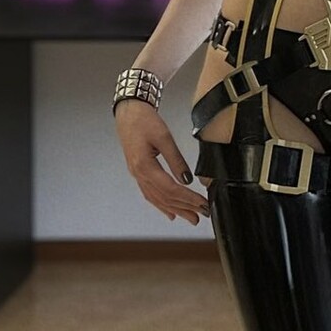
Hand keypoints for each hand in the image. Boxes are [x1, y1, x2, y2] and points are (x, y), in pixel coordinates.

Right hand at [115, 100, 208, 224]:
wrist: (128, 112)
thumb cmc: (143, 121)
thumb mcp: (164, 137)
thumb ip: (176, 160)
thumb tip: (187, 179)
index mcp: (144, 166)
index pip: (170, 189)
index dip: (188, 199)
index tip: (203, 204)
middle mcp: (139, 174)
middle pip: (164, 198)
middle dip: (184, 208)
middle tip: (201, 216)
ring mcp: (137, 175)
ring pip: (157, 199)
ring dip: (175, 210)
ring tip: (190, 218)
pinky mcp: (139, 172)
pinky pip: (150, 194)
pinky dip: (161, 205)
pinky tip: (170, 213)